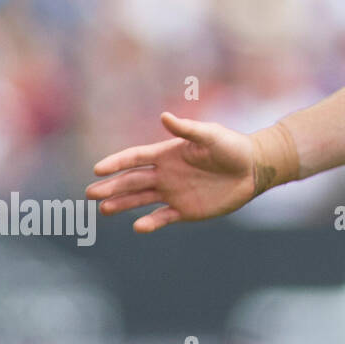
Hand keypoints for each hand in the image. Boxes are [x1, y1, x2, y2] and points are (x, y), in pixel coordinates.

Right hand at [86, 112, 261, 232]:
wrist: (253, 169)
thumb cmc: (233, 147)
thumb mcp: (210, 135)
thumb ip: (187, 129)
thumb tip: (164, 117)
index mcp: (168, 154)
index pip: (135, 158)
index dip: (116, 162)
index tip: (97, 169)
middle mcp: (166, 173)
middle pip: (132, 180)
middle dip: (111, 186)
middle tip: (91, 193)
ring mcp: (173, 192)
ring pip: (140, 199)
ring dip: (122, 204)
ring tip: (104, 210)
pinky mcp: (185, 209)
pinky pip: (162, 217)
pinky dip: (150, 223)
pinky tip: (138, 227)